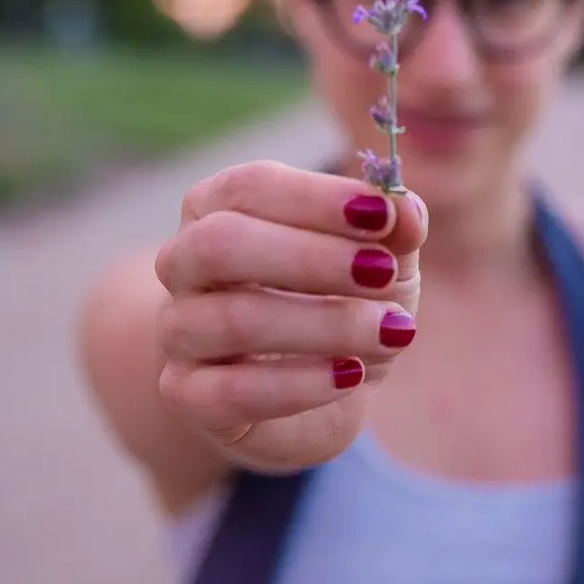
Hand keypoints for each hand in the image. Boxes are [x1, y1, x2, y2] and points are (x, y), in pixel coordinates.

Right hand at [152, 160, 427, 470]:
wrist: (311, 397)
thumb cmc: (338, 301)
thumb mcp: (381, 260)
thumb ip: (394, 230)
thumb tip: (406, 210)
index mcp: (219, 208)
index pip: (250, 186)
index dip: (316, 198)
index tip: (382, 214)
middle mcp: (184, 263)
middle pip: (220, 244)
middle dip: (310, 257)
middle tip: (382, 273)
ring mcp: (178, 331)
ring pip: (233, 320)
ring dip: (324, 324)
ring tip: (391, 332)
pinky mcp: (189, 397)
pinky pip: (231, 391)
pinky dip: (300, 384)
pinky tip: (350, 376)